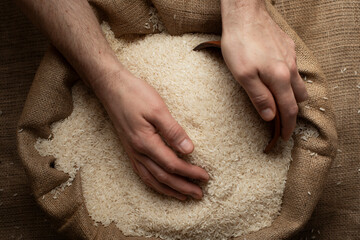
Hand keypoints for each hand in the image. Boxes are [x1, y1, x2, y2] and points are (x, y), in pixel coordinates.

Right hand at [93, 68, 208, 200]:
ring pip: (151, 179)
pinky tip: (161, 185)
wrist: (112, 88)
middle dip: (183, 186)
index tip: (205, 176)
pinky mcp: (130, 149)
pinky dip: (154, 184)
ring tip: (183, 196)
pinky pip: (142, 174)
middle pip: (163, 177)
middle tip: (199, 194)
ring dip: (169, 189)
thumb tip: (189, 150)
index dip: (190, 172)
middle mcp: (138, 152)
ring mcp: (132, 152)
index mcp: (146, 142)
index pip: (172, 164)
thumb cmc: (135, 95)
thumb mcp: (158, 109)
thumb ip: (173, 131)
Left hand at [220, 1, 307, 139]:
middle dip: (293, 111)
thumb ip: (259, 97)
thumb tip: (270, 117)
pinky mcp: (287, 46)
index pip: (289, 109)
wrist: (244, 14)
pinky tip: (276, 76)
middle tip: (282, 120)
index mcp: (280, 78)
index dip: (288, 126)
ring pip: (298, 81)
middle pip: (299, 97)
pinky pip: (293, 67)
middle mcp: (290, 68)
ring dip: (292, 94)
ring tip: (280, 100)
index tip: (285, 137)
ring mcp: (290, 56)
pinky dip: (288, 78)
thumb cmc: (240, 45)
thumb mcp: (243, 75)